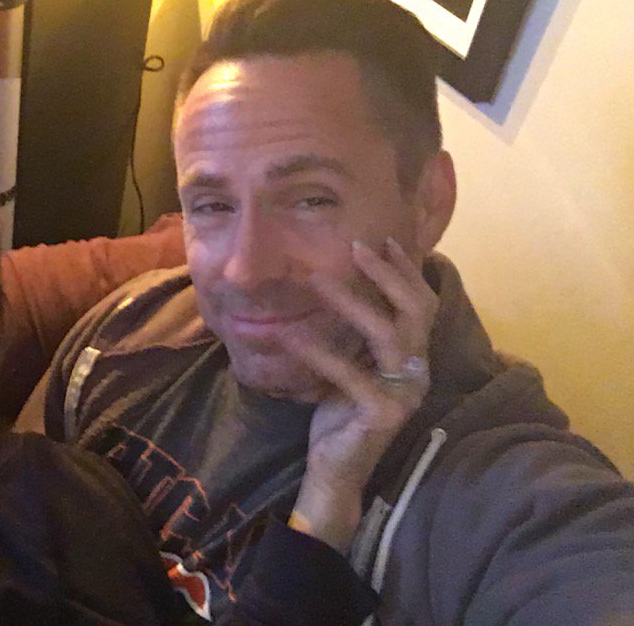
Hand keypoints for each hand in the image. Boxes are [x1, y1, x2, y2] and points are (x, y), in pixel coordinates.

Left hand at [286, 237, 436, 551]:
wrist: (335, 471)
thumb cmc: (341, 414)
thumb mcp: (351, 365)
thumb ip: (357, 335)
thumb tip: (341, 284)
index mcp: (412, 358)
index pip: (421, 304)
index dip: (405, 270)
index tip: (382, 238)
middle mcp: (416, 372)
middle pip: (416, 310)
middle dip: (388, 273)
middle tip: (357, 245)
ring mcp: (404, 394)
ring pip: (387, 334)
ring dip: (351, 301)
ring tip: (315, 279)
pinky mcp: (382, 415)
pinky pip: (351, 374)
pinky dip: (319, 352)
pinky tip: (288, 336)